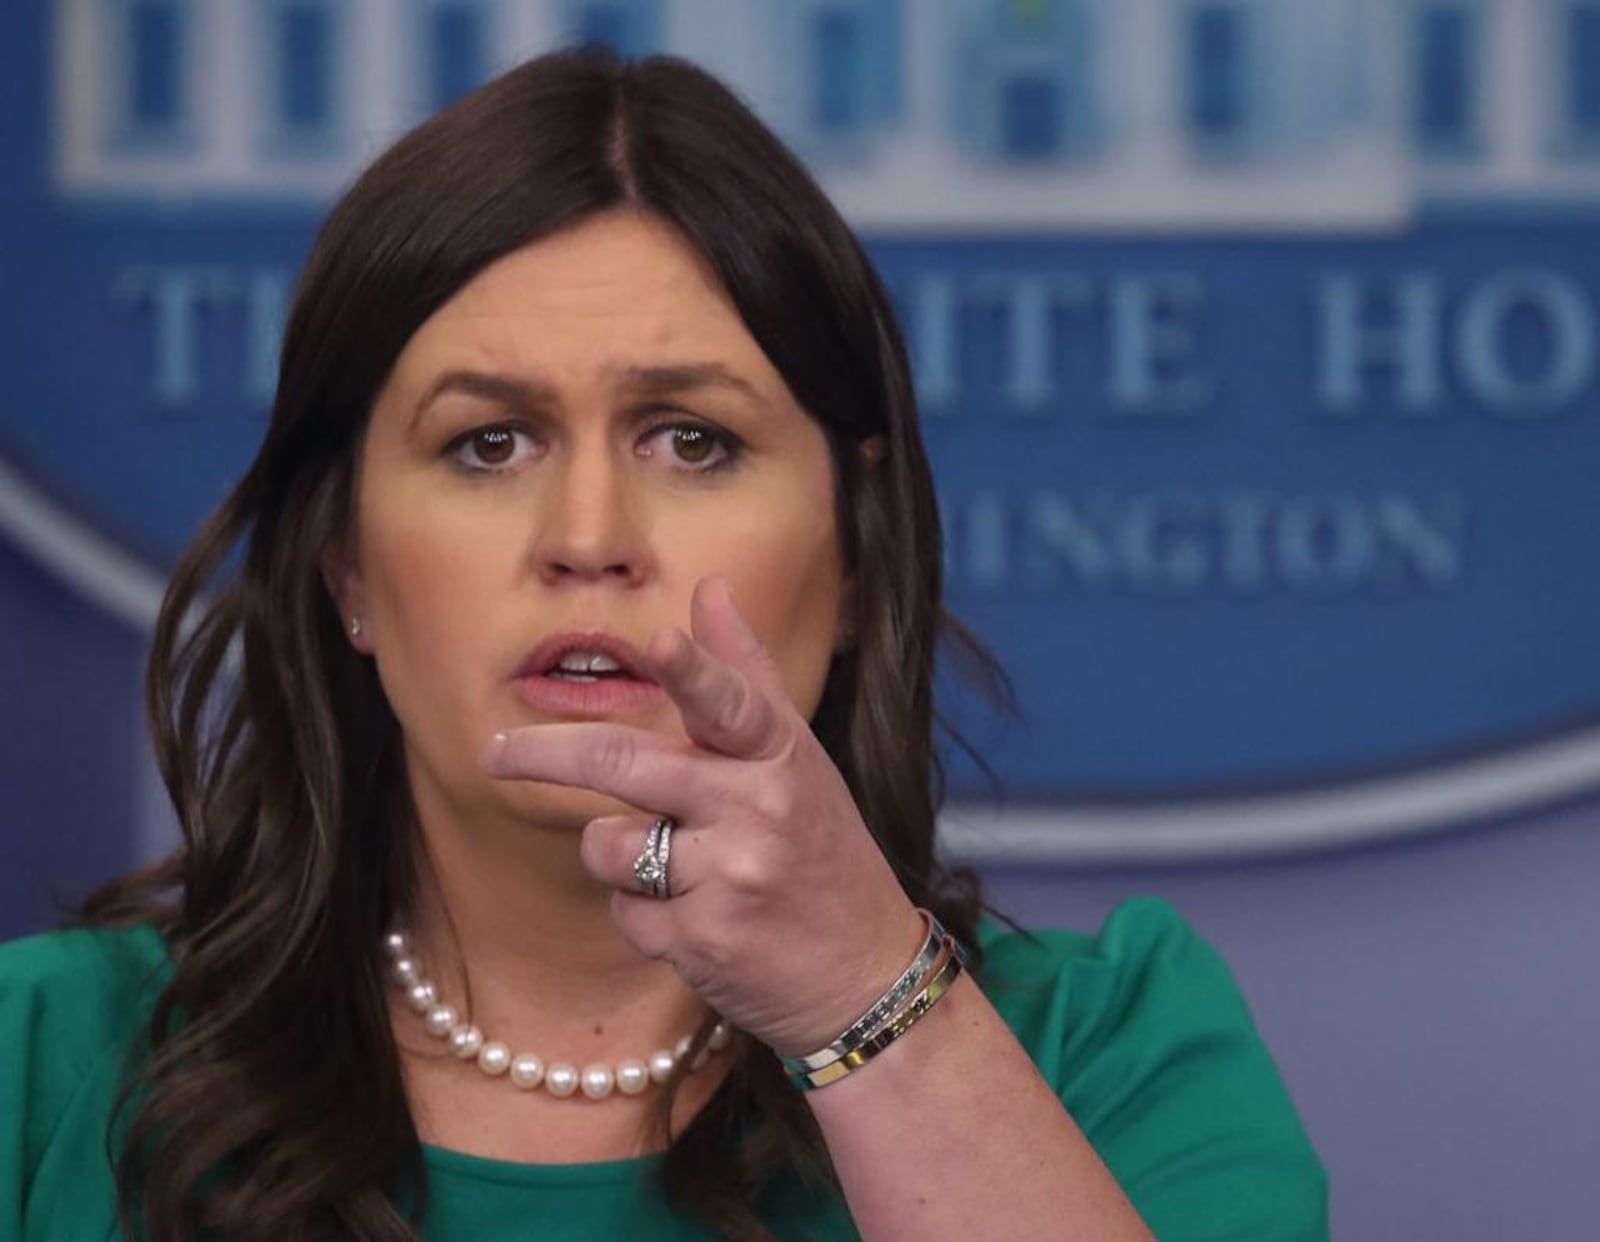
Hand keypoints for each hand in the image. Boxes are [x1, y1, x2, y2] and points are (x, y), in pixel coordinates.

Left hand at [483, 575, 924, 1056]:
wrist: (867, 974)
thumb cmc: (822, 851)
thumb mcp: (799, 759)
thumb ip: (743, 674)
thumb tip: (711, 586)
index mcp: (781, 756)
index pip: (731, 704)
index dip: (693, 672)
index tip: (662, 643)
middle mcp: (760, 809)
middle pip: (625, 767)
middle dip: (543, 755)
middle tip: (493, 752)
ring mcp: (733, 877)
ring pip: (609, 846)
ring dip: (616, 856)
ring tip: (678, 871)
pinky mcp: (706, 941)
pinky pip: (625, 912)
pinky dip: (642, 915)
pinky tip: (695, 921)